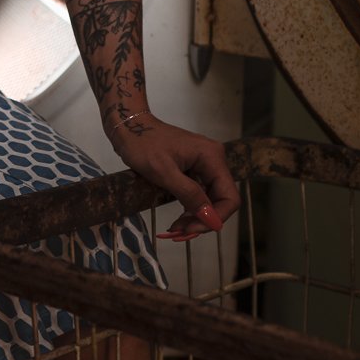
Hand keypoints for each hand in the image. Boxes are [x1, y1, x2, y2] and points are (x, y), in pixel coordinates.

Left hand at [103, 111, 238, 237]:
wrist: (129, 126)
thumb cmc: (142, 144)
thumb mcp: (164, 173)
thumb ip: (190, 195)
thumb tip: (212, 220)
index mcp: (212, 157)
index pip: (229, 197)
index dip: (215, 218)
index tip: (191, 231)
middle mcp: (213, 160)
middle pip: (220, 201)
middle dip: (202, 221)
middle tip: (177, 234)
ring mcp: (204, 165)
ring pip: (209, 201)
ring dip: (194, 218)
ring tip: (174, 230)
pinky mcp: (193, 169)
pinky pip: (199, 195)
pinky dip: (189, 209)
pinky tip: (177, 221)